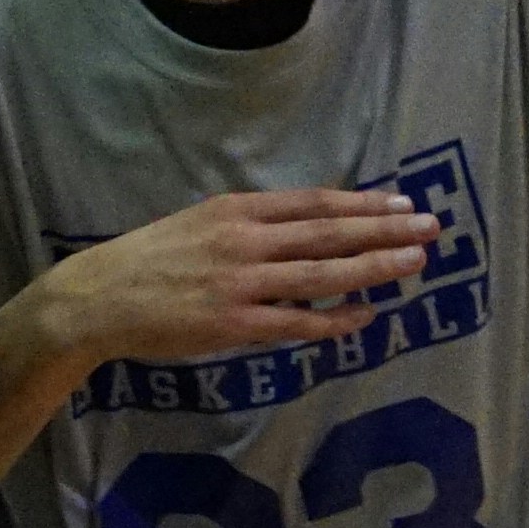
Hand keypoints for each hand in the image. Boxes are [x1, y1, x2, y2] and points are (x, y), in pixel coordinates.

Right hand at [54, 188, 444, 369]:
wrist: (98, 299)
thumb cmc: (150, 260)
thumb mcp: (199, 223)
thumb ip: (250, 226)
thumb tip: (304, 231)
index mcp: (236, 210)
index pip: (313, 203)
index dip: (362, 203)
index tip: (401, 203)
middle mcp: (244, 240)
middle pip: (328, 232)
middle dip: (384, 229)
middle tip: (430, 225)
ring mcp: (241, 283)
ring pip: (322, 274)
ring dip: (373, 267)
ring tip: (415, 262)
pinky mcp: (234, 324)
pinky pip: (297, 322)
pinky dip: (335, 319)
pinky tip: (367, 315)